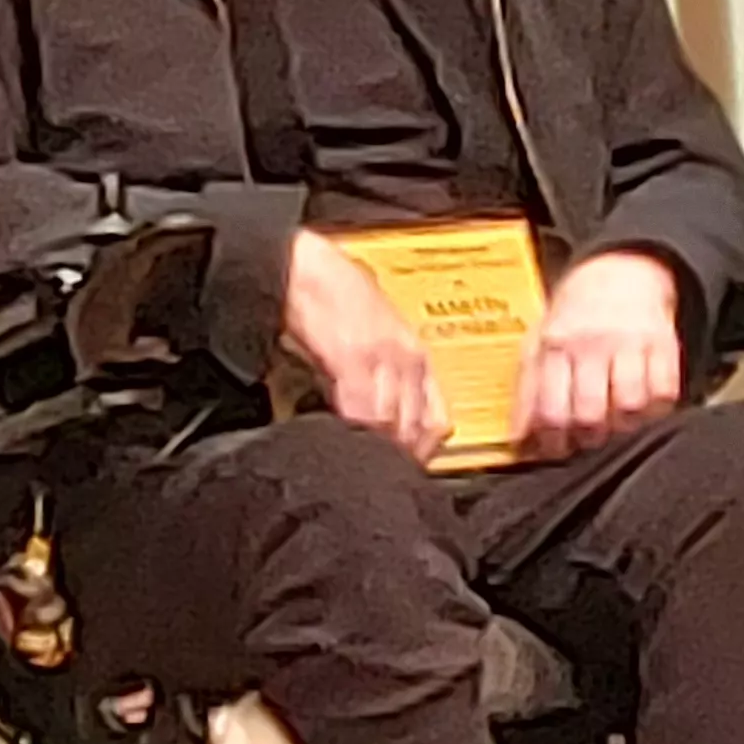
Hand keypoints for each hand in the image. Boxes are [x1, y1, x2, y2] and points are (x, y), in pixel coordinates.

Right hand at [280, 229, 450, 462]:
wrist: (306, 268)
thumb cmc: (335, 294)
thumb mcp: (374, 335)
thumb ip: (382, 372)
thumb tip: (380, 414)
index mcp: (414, 353)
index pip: (436, 415)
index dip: (425, 449)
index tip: (409, 466)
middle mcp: (405, 357)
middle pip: (415, 425)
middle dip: (402, 456)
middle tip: (385, 476)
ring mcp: (382, 358)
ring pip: (393, 422)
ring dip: (379, 448)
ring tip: (363, 466)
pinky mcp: (352, 357)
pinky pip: (362, 406)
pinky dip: (356, 428)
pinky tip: (344, 438)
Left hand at [516, 251, 684, 460]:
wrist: (619, 273)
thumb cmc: (573, 320)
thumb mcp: (539, 344)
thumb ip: (527, 394)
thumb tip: (519, 445)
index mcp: (555, 345)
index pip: (550, 410)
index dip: (553, 444)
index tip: (557, 451)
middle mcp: (592, 343)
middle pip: (589, 414)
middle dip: (588, 440)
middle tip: (588, 440)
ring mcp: (631, 343)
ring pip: (630, 406)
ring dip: (623, 427)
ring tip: (617, 425)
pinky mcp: (664, 344)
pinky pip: (665, 392)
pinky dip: (656, 410)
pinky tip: (644, 408)